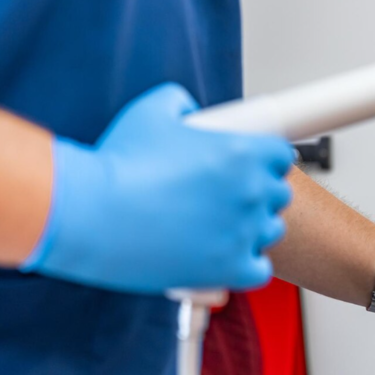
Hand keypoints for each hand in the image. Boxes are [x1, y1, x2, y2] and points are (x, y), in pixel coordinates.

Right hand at [21, 83, 293, 292]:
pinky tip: (227, 257)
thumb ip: (178, 102)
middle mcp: (251, 191)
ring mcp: (244, 232)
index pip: (282, 155)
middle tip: (229, 197)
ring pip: (271, 230)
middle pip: (279, 194)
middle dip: (259, 193)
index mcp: (242, 152)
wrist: (91, 214)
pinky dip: (247, 265)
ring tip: (222, 227)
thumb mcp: (150, 112)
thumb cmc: (118, 165)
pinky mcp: (230, 268)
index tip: (253, 166)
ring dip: (253, 228)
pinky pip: (260, 270)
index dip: (267, 160)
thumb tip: (188, 109)